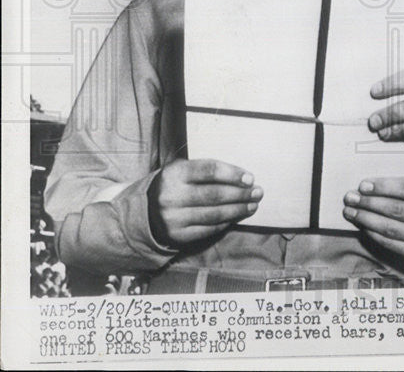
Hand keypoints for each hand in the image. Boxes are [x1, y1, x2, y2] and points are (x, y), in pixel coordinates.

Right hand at [148, 159, 262, 246]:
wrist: (145, 212)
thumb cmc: (174, 185)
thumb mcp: (182, 169)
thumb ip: (205, 170)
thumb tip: (242, 177)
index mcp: (174, 174)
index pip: (209, 171)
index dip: (232, 174)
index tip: (250, 178)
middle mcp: (172, 196)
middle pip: (215, 195)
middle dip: (241, 194)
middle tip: (258, 192)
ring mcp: (173, 218)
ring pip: (215, 214)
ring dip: (238, 210)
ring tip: (253, 205)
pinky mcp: (177, 235)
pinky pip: (209, 229)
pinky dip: (226, 222)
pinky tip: (237, 216)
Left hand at [342, 177, 403, 259]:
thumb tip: (375, 178)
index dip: (383, 187)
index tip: (363, 185)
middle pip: (395, 209)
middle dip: (369, 203)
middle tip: (350, 197)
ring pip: (390, 227)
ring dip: (366, 219)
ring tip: (350, 211)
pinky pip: (389, 242)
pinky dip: (372, 233)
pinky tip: (362, 224)